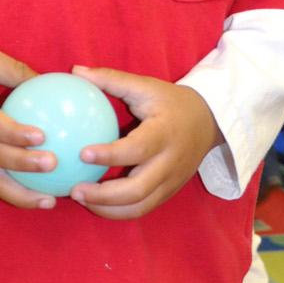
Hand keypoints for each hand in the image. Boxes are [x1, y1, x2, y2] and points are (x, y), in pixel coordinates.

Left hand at [67, 65, 222, 220]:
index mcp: (165, 134)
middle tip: (74, 190)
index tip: (83, 154)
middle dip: (104, 195)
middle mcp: (170, 162)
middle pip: (139, 189)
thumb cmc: (170, 102)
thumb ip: (111, 79)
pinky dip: (118, 211)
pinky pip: (143, 209)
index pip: (138, 149)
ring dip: (108, 208)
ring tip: (80, 199)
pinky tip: (94, 204)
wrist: (208, 122)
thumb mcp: (145, 86)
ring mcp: (171, 181)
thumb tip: (75, 71)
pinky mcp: (169, 192)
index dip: (111, 155)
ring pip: (140, 206)